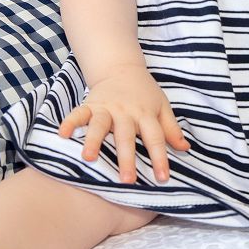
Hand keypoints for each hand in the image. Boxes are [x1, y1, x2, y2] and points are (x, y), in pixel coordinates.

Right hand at [58, 65, 189, 183]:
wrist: (122, 68)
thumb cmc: (144, 93)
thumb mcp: (162, 106)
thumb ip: (172, 129)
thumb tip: (185, 148)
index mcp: (146, 114)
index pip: (155, 138)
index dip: (160, 158)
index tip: (163, 178)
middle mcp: (126, 112)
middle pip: (126, 136)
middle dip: (126, 158)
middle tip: (127, 180)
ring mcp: (107, 108)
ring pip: (100, 125)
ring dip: (94, 141)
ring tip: (89, 158)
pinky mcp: (90, 104)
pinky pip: (79, 113)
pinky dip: (70, 122)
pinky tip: (62, 134)